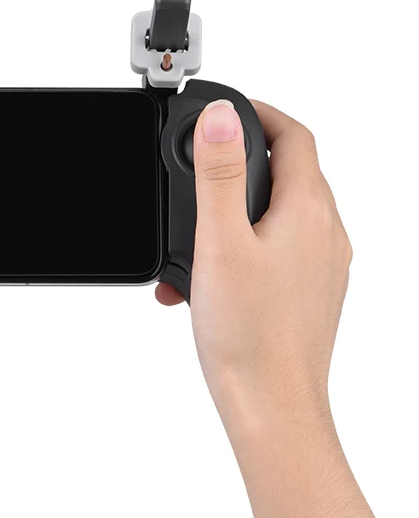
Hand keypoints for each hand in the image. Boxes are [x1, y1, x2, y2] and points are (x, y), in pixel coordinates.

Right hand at [155, 99, 351, 423]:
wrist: (272, 406)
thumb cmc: (249, 334)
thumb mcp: (218, 241)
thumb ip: (217, 174)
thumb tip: (222, 116)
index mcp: (309, 211)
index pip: (295, 135)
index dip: (260, 113)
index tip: (225, 111)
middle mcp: (326, 234)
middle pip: (287, 173)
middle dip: (238, 165)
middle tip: (197, 168)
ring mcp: (321, 266)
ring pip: (278, 214)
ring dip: (234, 213)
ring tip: (192, 238)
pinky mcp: (308, 293)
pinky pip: (276, 251)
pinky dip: (240, 248)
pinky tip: (203, 280)